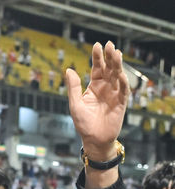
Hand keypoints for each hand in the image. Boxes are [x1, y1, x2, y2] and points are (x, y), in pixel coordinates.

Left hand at [67, 42, 128, 158]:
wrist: (94, 140)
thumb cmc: (83, 124)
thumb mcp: (75, 105)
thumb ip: (73, 88)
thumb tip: (68, 70)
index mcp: (94, 86)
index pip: (97, 68)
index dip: (97, 57)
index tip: (97, 45)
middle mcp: (105, 87)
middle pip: (109, 68)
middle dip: (109, 57)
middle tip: (109, 45)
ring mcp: (114, 94)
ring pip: (117, 76)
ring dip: (117, 65)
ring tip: (116, 53)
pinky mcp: (121, 103)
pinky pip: (123, 90)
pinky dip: (122, 82)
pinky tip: (120, 74)